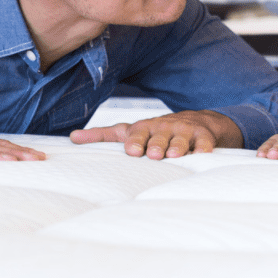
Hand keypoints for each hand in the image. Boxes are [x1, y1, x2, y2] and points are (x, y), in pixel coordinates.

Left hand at [69, 110, 242, 158]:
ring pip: (182, 140)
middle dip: (157, 144)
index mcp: (145, 127)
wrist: (198, 122)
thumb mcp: (130, 131)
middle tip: (154, 154)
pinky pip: (205, 144)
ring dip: (178, 146)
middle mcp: (164, 127)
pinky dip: (205, 149)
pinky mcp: (205, 138)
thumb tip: (72, 138)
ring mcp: (186, 132)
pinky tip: (204, 155)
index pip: (137, 133)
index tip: (132, 151)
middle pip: (159, 136)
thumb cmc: (156, 132)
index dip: (135, 141)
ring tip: (175, 155)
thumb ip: (103, 136)